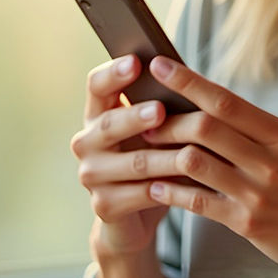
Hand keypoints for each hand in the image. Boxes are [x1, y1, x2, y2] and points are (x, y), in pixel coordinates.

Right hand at [71, 55, 171, 258]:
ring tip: (189, 154)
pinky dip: (169, 189)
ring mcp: (92, 175)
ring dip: (164, 158)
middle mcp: (88, 142)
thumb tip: (189, 77)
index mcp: (100, 114)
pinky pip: (141, 194)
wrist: (139, 215)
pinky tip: (190, 186)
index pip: (97, 86)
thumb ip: (166, 105)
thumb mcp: (160, 128)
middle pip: (109, 124)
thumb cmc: (156, 158)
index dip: (114, 73)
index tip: (136, 62)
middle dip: (136, 116)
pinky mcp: (104, 205)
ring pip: (133, 163)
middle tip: (160, 110)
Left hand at [133, 56, 277, 277]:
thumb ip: (257, 131)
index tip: (159, 66)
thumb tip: (212, 106)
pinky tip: (156, 188)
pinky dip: (171, 193)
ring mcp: (259, 191)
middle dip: (167, 120)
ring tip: (143, 150)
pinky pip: (198, 203)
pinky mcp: (248, 222)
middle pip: (207, 127)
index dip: (189, 82)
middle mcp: (271, 158)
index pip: (228, 101)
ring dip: (163, 155)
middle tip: (141, 117)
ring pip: (196, 162)